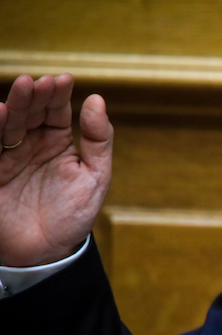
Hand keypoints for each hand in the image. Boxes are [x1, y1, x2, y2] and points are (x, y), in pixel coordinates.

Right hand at [0, 74, 112, 266]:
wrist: (45, 253)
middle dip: (35, 95)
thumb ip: (98, 140)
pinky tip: (0, 113)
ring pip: (8, 124)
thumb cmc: (73, 216)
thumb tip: (97, 100)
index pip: (56, 111)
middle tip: (40, 82)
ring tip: (24, 87)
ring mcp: (7, 157)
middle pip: (31, 112)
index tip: (64, 80)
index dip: (59, 95)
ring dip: (15, 105)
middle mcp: (30, 144)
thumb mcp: (95, 177)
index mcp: (57, 142)